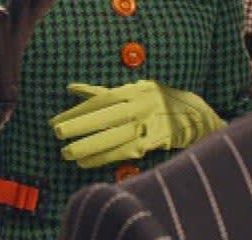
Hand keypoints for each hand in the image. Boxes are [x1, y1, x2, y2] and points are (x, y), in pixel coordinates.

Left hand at [50, 80, 225, 167]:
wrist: (196, 114)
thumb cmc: (155, 101)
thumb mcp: (132, 90)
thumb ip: (101, 91)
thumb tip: (72, 88)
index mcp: (131, 90)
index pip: (98, 101)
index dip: (75, 111)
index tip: (55, 121)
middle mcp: (140, 105)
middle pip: (106, 117)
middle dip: (80, 125)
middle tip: (57, 133)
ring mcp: (150, 123)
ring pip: (115, 137)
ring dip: (91, 146)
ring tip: (69, 154)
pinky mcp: (158, 141)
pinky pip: (128, 151)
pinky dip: (107, 157)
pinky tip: (89, 162)